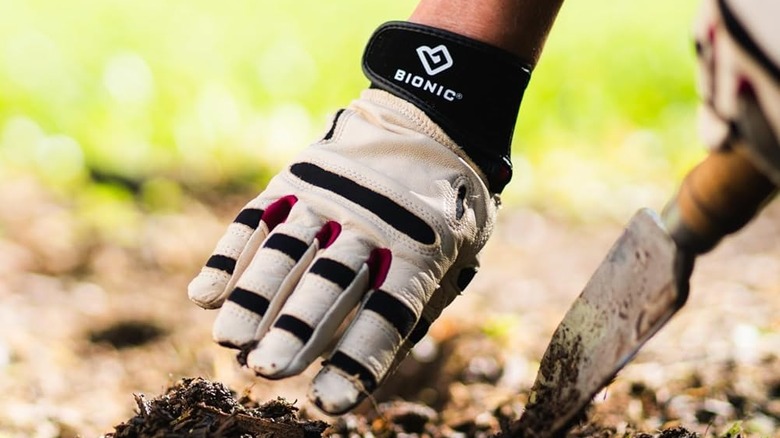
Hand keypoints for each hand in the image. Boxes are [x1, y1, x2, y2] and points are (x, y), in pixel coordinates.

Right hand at [188, 89, 497, 413]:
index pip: (389, 312)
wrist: (434, 122)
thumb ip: (417, 303)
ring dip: (256, 295)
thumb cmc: (448, 207)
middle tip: (268, 370)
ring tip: (230, 339)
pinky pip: (256, 217)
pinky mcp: (298, 179)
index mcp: (422, 247)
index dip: (358, 357)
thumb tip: (367, 362)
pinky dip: (228, 255)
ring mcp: (330, 197)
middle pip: (331, 282)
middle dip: (298, 328)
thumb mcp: (458, 254)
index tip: (329, 400)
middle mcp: (372, 222)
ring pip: (287, 250)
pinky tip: (204, 295)